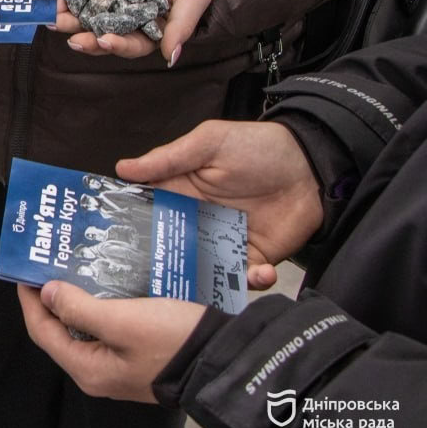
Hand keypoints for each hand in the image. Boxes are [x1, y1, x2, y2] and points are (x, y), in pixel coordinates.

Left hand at [19, 282, 204, 402]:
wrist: (225, 361)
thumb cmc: (174, 342)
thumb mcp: (122, 321)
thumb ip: (79, 308)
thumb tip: (47, 293)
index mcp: (88, 369)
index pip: (42, 332)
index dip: (30, 301)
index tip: (25, 271)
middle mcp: (98, 372)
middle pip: (60, 331)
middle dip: (51, 297)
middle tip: (48, 265)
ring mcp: (119, 365)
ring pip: (84, 327)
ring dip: (77, 298)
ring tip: (73, 268)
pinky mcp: (137, 355)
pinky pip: (107, 328)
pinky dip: (101, 304)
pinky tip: (104, 283)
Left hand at [55, 0, 211, 63]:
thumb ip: (183, 24)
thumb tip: (170, 57)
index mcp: (153, 28)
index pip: (133, 44)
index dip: (118, 45)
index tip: (105, 39)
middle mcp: (129, 18)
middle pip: (105, 35)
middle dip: (89, 40)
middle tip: (75, 40)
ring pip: (88, 18)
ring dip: (71, 23)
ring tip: (56, 23)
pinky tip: (56, 3)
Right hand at [116, 120, 322, 289]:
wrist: (310, 166)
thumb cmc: (256, 147)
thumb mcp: (208, 143)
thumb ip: (167, 158)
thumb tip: (122, 168)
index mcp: (178, 194)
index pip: (147, 215)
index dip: (130, 229)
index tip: (116, 244)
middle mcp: (195, 222)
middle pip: (168, 251)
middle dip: (162, 267)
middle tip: (160, 281)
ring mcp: (222, 243)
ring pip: (201, 271)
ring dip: (204, 283)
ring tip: (212, 284)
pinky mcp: (251, 257)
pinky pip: (242, 279)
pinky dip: (249, 282)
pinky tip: (260, 272)